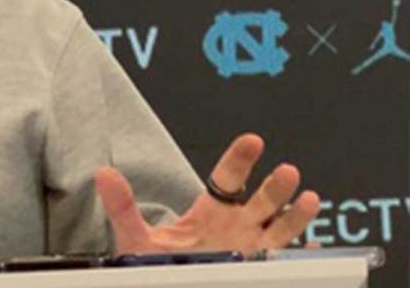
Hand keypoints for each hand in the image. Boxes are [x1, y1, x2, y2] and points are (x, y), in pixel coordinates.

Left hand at [95, 133, 320, 254]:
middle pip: (261, 200)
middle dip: (275, 186)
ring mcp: (250, 249)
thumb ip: (122, 205)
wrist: (169, 281)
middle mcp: (237, 226)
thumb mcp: (137, 236)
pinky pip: (284, 262)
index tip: (252, 141)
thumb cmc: (158, 263)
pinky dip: (299, 256)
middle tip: (287, 171)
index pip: (227, 178)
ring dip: (295, 215)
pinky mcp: (258, 270)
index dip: (240, 159)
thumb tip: (103, 173)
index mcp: (211, 211)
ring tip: (309, 199)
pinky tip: (312, 248)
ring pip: (280, 229)